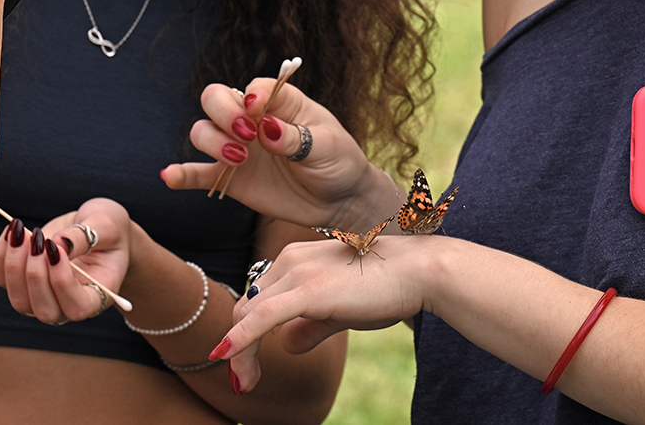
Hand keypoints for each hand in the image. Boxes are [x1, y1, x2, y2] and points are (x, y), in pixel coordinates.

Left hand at [0, 198, 130, 323]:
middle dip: (36, 275)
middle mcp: (67, 305)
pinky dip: (1, 257)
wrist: (98, 229)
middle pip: (44, 310)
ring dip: (15, 265)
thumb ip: (86, 237)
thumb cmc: (108, 230)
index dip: (62, 284)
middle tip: (39, 238)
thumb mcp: (106, 226)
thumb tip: (59, 243)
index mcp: (97, 296)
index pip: (77, 308)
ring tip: (23, 231)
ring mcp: (42, 297)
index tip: (57, 250)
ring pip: (19, 300)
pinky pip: (2, 279)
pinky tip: (12, 232)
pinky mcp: (23, 282)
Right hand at [161, 80, 391, 230]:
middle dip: (223, 113)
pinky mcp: (230, 177)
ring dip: (212, 141)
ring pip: (203, 132)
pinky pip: (198, 173)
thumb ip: (296, 138)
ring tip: (239, 159)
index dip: (251, 96)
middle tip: (245, 135)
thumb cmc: (339, 162)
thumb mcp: (327, 146)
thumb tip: (267, 130)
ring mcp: (238, 148)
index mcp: (279, 102)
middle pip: (216, 99)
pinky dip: (182, 174)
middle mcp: (252, 120)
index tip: (257, 111)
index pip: (253, 88)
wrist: (340, 200)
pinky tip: (170, 177)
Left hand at [214, 235, 430, 392]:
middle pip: (247, 307)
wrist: (418, 271)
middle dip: (239, 347)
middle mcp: (288, 261)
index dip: (246, 333)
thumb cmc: (385, 287)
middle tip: (243, 382)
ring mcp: (297, 273)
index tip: (246, 365)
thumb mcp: (340, 310)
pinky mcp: (308, 290)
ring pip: (250, 314)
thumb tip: (286, 345)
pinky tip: (226, 354)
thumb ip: (311, 325)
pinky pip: (262, 316)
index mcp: (294, 260)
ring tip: (244, 383)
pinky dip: (240, 337)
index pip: (257, 299)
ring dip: (241, 352)